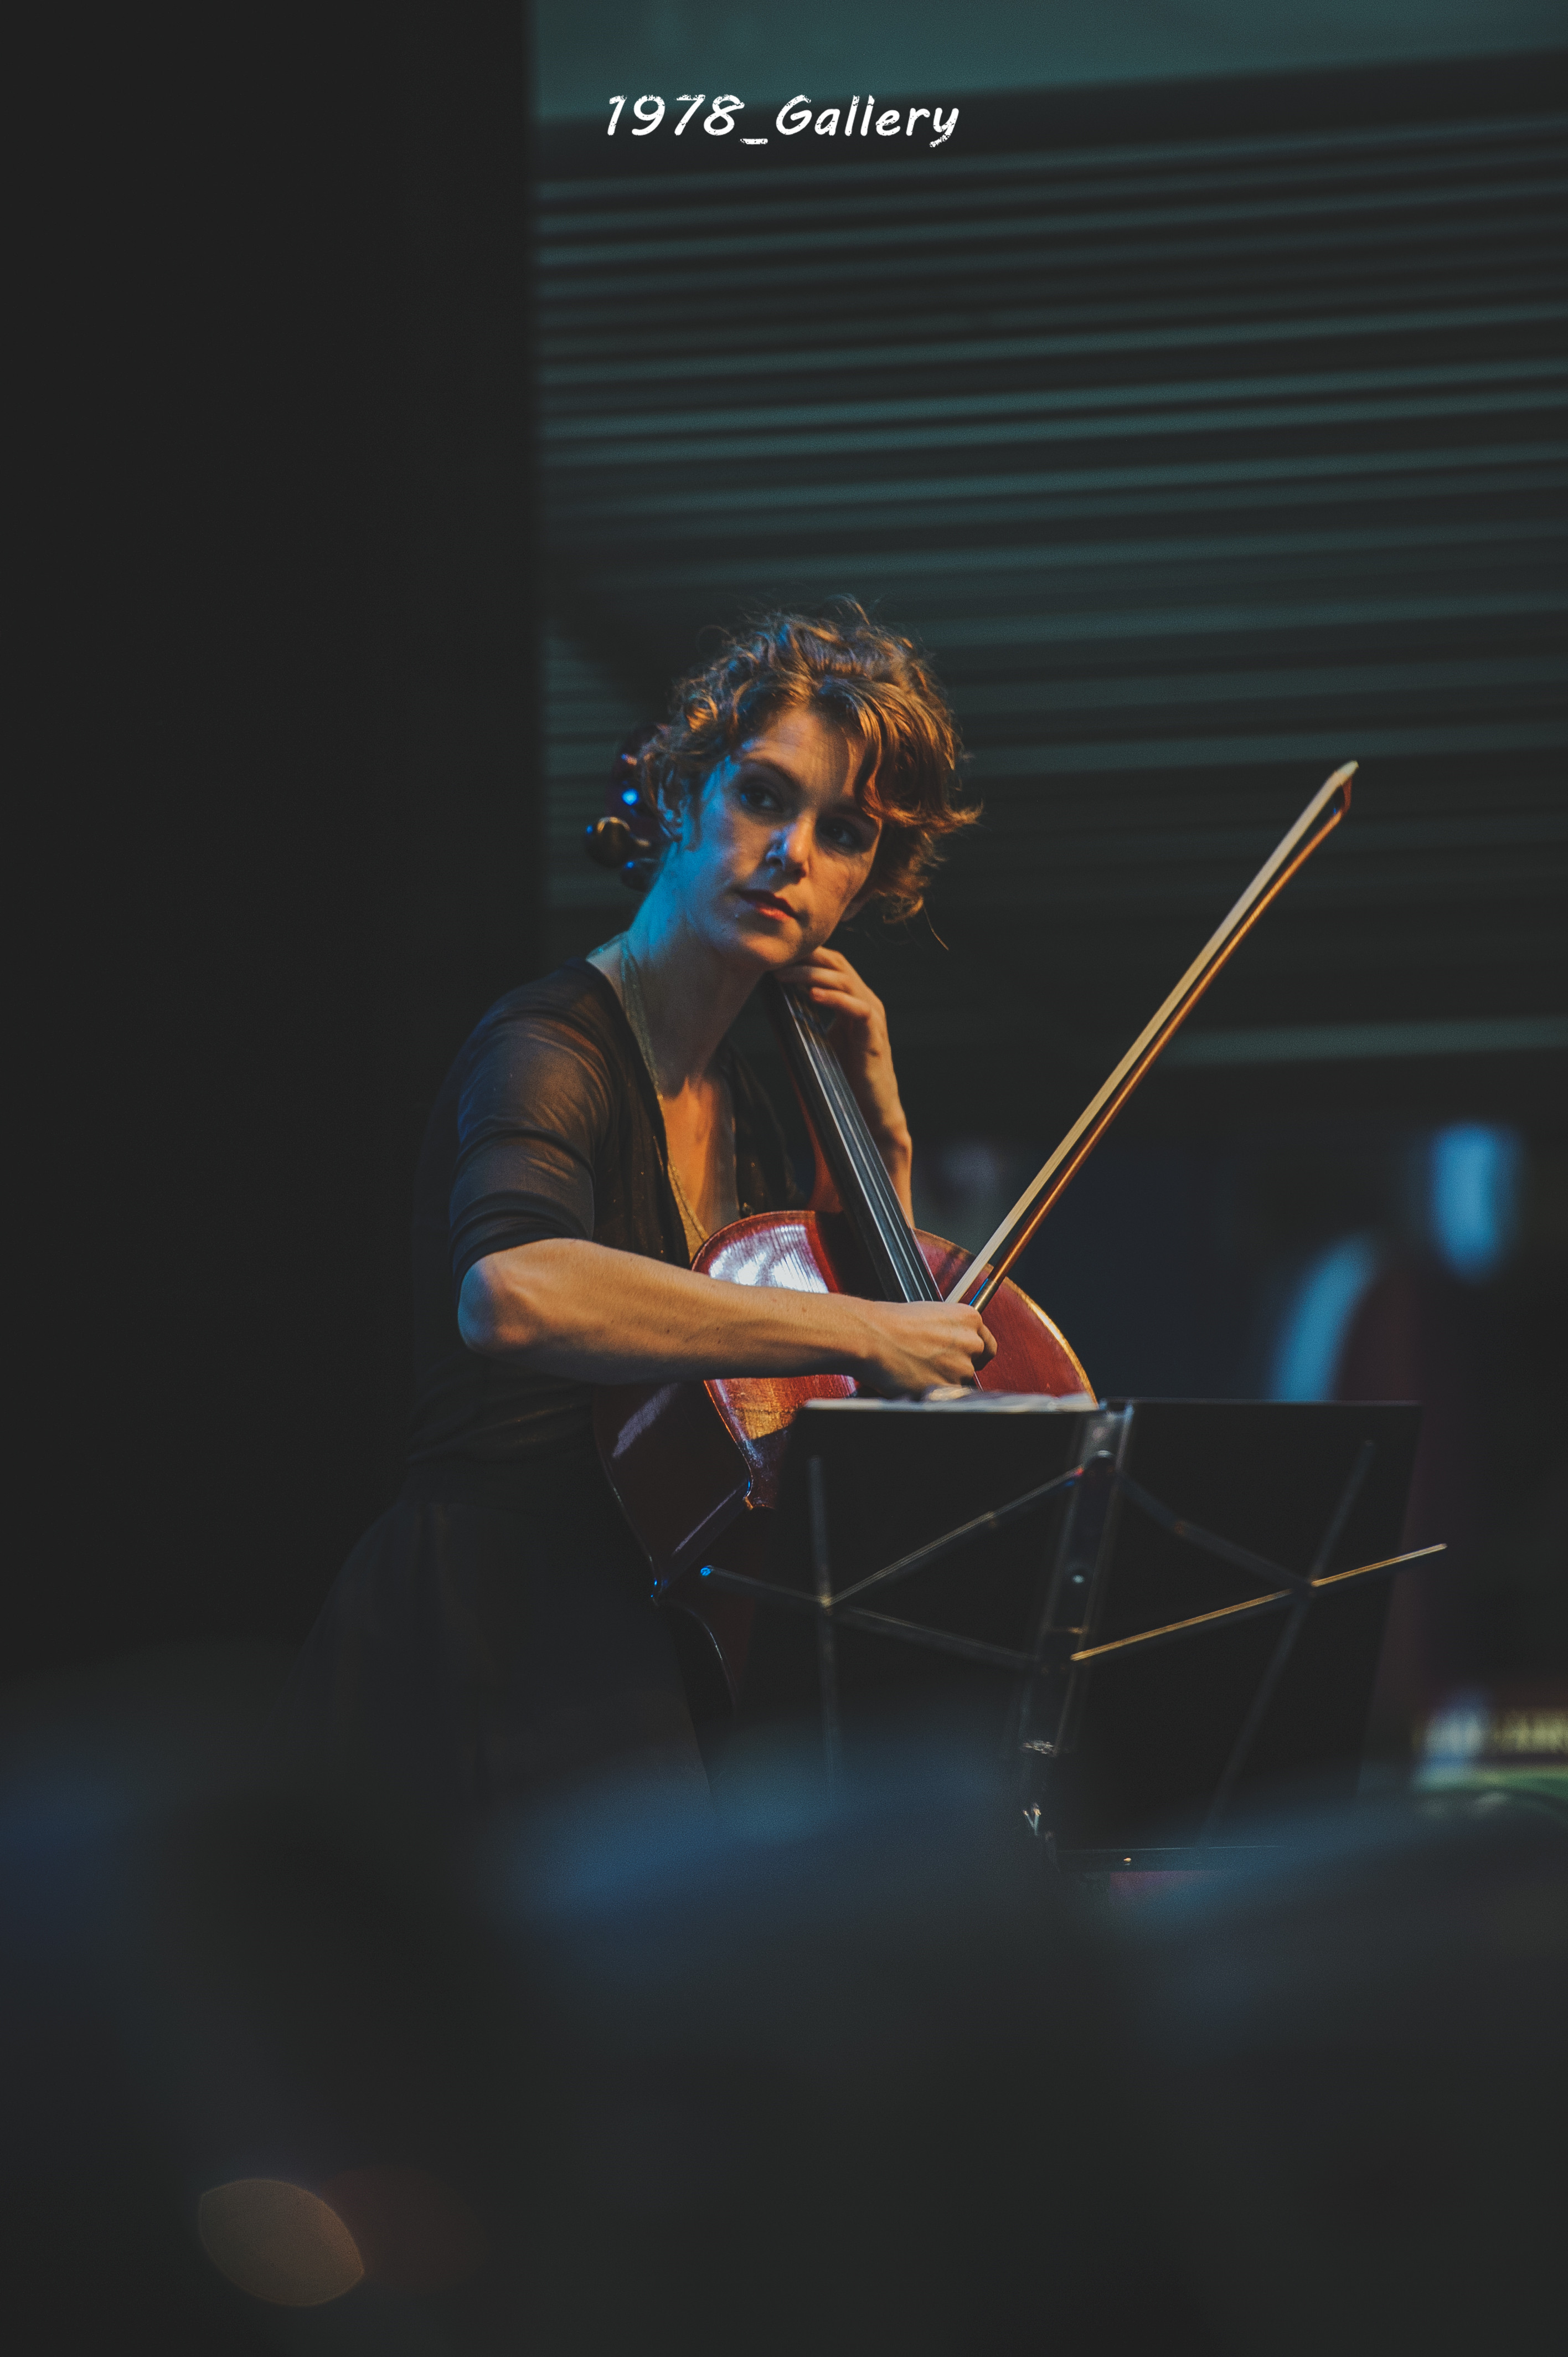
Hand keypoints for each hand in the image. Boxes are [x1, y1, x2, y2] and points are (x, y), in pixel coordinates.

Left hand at [775, 946, 912, 1212]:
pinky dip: (834, 998)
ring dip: (811, 974)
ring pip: (844, 981)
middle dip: (804, 958)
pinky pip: (856, 1008)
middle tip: (773, 960)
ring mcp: (873, 1018)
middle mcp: (866, 1002)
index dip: (804, 956)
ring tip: (783, 976)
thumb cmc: (841, 1080)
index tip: (773, 955)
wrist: (870, 1114)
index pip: (831, 964)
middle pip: (837, 965)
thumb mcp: (817, 1042)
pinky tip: (811, 994)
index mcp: (853, 1001)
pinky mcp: (874, 1037)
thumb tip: (770, 1005)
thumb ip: (803, 1020)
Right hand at [850, 1298, 996, 1394]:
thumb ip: (951, 1331)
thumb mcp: (931, 1314)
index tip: (964, 1358)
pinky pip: (945, 1394)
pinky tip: (913, 1378)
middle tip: (930, 1363)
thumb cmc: (892, 1323)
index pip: (986, 1345)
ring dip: (941, 1379)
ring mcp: (961, 1367)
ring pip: (958, 1381)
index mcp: (970, 1318)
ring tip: (915, 1367)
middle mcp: (971, 1342)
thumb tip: (953, 1346)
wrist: (873, 1336)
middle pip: (974, 1365)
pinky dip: (931, 1390)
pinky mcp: (947, 1387)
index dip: (974, 1354)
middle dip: (955, 1367)